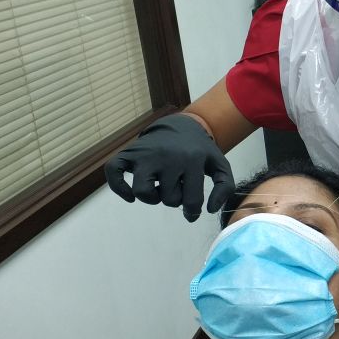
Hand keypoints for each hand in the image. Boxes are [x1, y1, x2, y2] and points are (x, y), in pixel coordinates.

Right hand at [104, 114, 234, 221]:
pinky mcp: (129, 153)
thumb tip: (209, 210)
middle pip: (167, 199)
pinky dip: (119, 187)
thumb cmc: (200, 151)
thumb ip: (224, 187)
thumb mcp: (219, 165)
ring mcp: (146, 154)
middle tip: (177, 187)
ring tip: (159, 189)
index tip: (192, 210)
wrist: (182, 126)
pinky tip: (131, 195)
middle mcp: (168, 157)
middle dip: (173, 199)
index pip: (191, 200)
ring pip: (143, 191)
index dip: (192, 211)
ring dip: (151, 198)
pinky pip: (114, 172)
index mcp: (192, 160)